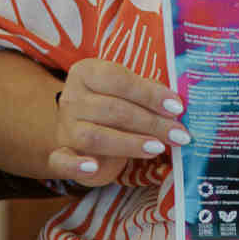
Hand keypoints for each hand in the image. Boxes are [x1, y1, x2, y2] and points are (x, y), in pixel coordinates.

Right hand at [49, 58, 189, 187]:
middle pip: (113, 109)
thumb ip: (148, 94)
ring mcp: (64, 126)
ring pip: (95, 136)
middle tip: (178, 134)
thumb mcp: (128, 92)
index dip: (149, 94)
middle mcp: (72, 97)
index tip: (177, 107)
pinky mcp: (60, 153)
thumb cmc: (113, 105)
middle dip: (150, 122)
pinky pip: (62, 161)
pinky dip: (76, 166)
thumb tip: (175, 105)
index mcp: (87, 72)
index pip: (118, 79)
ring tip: (157, 148)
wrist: (81, 128)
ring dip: (130, 143)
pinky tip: (93, 167)